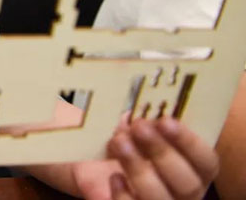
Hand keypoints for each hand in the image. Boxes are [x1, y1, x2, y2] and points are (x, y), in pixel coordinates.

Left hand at [74, 117, 218, 199]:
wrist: (86, 163)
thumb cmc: (121, 139)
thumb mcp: (134, 124)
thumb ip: (145, 118)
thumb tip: (142, 102)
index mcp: (192, 167)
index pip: (206, 161)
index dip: (189, 142)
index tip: (166, 120)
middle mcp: (181, 191)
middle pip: (187, 183)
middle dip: (162, 152)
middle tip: (138, 127)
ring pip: (161, 199)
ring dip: (139, 169)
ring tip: (118, 143)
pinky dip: (123, 196)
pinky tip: (114, 177)